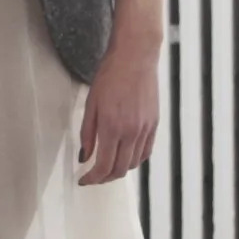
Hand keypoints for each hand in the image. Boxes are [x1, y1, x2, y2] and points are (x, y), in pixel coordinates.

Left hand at [78, 37, 158, 185]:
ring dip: (119, 170)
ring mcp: (146, 129)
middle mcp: (132, 132)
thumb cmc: (109, 76)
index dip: (92, 178)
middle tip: (93, 177)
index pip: (103, 166)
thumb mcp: (91, 104)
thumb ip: (87, 133)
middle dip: (104, 178)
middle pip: (120, 170)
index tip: (83, 180)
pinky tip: (124, 156)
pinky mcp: (154, 124)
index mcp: (112, 127)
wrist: (136, 58)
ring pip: (134, 164)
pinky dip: (134, 160)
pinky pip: (146, 152)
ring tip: (107, 167)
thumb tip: (85, 156)